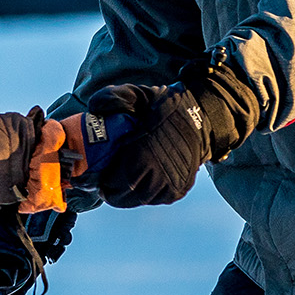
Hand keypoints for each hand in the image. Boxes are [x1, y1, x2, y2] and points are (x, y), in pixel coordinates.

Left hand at [89, 60, 256, 207]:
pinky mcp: (178, 190)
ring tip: (118, 182)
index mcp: (144, 152)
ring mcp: (170, 184)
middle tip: (103, 181)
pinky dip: (142, 193)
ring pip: (137, 199)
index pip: (114, 180)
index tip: (92, 176)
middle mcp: (159, 173)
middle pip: (122, 195)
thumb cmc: (164, 107)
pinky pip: (153, 199)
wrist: (202, 118)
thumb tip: (93, 108)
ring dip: (125, 194)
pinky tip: (138, 181)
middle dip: (109, 189)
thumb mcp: (138, 94)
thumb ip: (112, 97)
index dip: (100, 181)